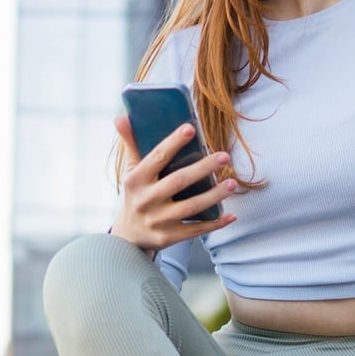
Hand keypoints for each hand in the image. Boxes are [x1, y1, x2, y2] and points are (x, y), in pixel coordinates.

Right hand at [112, 112, 237, 250]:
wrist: (127, 238)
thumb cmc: (135, 197)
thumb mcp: (130, 173)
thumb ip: (131, 145)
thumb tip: (121, 117)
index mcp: (136, 180)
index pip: (157, 157)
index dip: (174, 142)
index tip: (191, 128)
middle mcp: (146, 200)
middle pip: (179, 181)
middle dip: (203, 168)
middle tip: (224, 156)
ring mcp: (158, 220)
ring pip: (191, 207)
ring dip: (214, 195)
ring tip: (232, 183)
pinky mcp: (169, 237)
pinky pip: (196, 230)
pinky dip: (215, 223)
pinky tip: (231, 215)